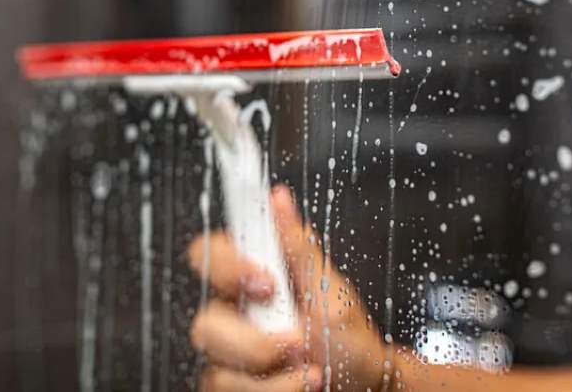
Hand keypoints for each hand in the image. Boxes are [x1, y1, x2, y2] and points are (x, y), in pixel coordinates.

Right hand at [187, 185, 391, 390]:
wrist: (366, 384)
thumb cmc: (349, 336)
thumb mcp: (330, 288)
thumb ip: (299, 247)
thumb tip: (278, 198)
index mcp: (256, 278)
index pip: (210, 254)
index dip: (227, 265)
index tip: (267, 282)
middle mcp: (237, 314)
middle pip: (205, 321)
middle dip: (254, 340)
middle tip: (297, 340)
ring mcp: (232, 355)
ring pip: (216, 364)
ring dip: (272, 373)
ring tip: (309, 369)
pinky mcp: (234, 385)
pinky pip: (225, 389)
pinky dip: (272, 391)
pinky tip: (299, 385)